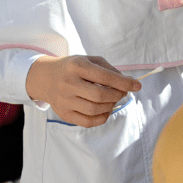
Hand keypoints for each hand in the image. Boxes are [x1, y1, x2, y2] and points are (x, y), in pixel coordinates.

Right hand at [26, 55, 140, 126]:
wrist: (45, 78)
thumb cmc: (73, 68)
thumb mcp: (89, 60)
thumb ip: (109, 69)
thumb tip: (127, 83)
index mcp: (77, 66)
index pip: (105, 77)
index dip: (124, 82)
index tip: (137, 85)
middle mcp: (68, 84)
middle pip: (100, 95)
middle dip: (117, 95)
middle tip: (122, 92)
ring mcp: (64, 101)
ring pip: (95, 110)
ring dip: (111, 106)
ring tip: (112, 99)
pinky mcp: (64, 114)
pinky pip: (88, 122)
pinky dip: (102, 117)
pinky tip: (105, 109)